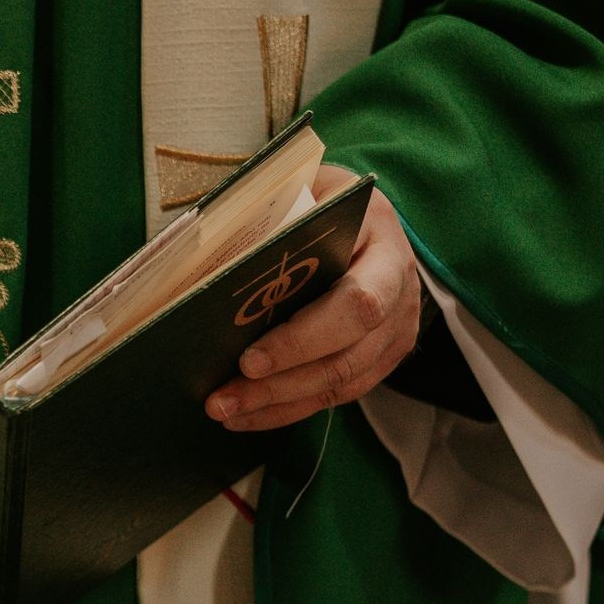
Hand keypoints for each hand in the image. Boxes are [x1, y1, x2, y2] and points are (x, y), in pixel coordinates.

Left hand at [206, 166, 422, 432]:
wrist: (365, 215)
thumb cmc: (320, 200)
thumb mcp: (300, 189)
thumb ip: (267, 223)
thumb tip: (203, 273)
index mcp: (381, 237)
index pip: (355, 303)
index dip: (302, 339)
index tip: (248, 359)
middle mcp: (400, 288)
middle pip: (347, 354)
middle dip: (280, 382)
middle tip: (223, 398)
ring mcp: (396, 328)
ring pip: (341, 382)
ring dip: (276, 404)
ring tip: (223, 411)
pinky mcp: (381, 357)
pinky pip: (336, 394)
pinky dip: (288, 408)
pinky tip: (246, 414)